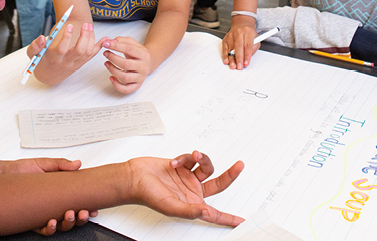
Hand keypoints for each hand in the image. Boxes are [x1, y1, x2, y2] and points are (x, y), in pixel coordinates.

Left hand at [5, 158, 97, 234]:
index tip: (93, 209)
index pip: (77, 203)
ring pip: (61, 226)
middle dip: (81, 218)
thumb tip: (77, 164)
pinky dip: (50, 228)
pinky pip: (44, 230)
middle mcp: (53, 205)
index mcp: (60, 193)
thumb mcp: (45, 164)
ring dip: (68, 223)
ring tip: (69, 215)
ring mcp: (44, 213)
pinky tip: (51, 222)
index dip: (87, 209)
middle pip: (73, 217)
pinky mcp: (33, 219)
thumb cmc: (24, 169)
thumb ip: (62, 165)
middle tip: (83, 212)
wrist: (5, 174)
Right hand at [29, 23, 107, 84]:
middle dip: (84, 37)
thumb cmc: (41, 62)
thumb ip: (35, 46)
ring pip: (87, 52)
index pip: (62, 49)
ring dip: (91, 39)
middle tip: (85, 25)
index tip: (69, 25)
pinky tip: (104, 38)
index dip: (66, 37)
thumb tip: (42, 38)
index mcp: (54, 58)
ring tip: (89, 26)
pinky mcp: (81, 63)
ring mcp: (75, 63)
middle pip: (79, 51)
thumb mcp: (33, 54)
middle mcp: (66, 62)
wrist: (48, 76)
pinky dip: (99, 46)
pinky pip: (92, 55)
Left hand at [103, 36, 153, 94]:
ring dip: (112, 70)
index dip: (116, 46)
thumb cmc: (138, 53)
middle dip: (113, 58)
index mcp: (143, 54)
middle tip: (105, 53)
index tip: (105, 44)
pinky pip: (126, 89)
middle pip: (126, 64)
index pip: (129, 49)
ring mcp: (140, 77)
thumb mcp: (132, 43)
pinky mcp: (136, 85)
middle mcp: (143, 66)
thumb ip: (122, 40)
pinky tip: (111, 78)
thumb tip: (110, 42)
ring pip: (125, 77)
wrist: (149, 63)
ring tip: (106, 64)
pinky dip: (117, 85)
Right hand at [127, 151, 243, 226]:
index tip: (242, 221)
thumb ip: (189, 211)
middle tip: (239, 166)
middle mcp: (192, 191)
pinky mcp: (182, 165)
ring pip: (206, 166)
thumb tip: (206, 213)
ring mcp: (188, 177)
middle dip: (230, 175)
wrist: (134, 177)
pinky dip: (184, 158)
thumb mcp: (170, 206)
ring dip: (201, 159)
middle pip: (219, 184)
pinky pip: (191, 158)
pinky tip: (173, 162)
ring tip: (192, 156)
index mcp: (192, 205)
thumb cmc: (147, 195)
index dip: (229, 218)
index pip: (214, 214)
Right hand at [221, 17, 259, 69]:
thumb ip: (253, 49)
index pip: (248, 45)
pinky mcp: (225, 39)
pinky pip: (225, 49)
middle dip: (239, 58)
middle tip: (239, 67)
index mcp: (248, 32)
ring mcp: (231, 35)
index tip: (246, 63)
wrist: (241, 24)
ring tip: (233, 66)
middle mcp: (238, 33)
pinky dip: (225, 56)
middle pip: (238, 47)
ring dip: (231, 59)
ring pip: (231, 49)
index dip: (247, 55)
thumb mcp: (256, 39)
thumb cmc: (249, 34)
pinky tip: (227, 61)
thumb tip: (247, 58)